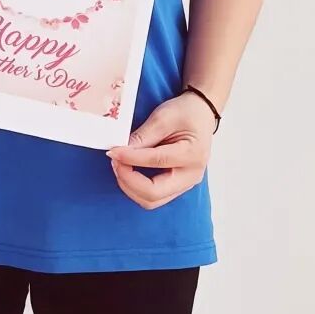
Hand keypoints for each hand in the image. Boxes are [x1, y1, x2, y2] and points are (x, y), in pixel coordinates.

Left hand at [105, 91, 216, 209]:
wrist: (201, 114)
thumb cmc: (186, 113)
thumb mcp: (163, 117)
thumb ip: (142, 136)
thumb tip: (119, 151)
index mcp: (191, 154)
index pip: (155, 161)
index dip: (130, 158)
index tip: (113, 151)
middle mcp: (191, 176)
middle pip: (153, 193)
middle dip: (128, 180)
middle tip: (115, 161)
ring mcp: (186, 184)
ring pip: (152, 200)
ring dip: (130, 186)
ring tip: (120, 165)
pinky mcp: (178, 186)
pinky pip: (154, 197)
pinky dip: (137, 187)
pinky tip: (129, 171)